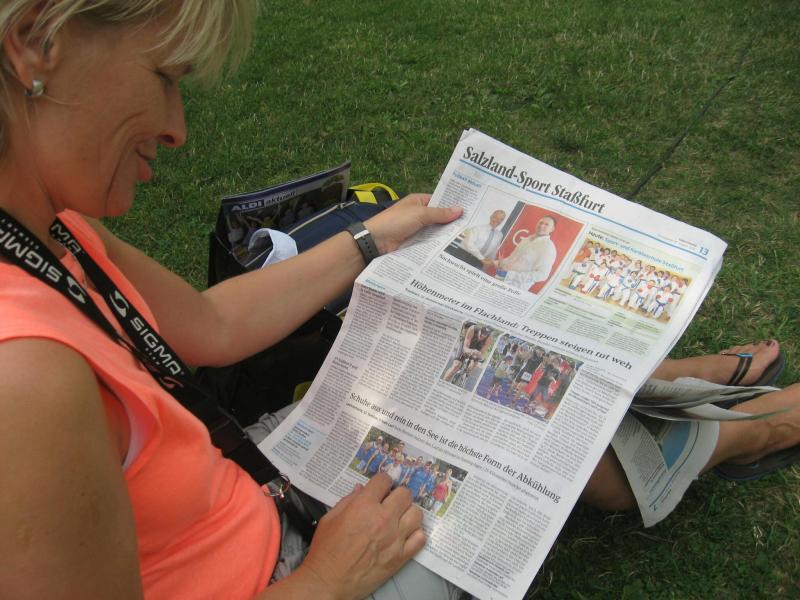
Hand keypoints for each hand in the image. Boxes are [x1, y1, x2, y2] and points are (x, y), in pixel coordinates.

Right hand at [297, 473, 425, 599]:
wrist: (328, 582)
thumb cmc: (326, 553)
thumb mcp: (329, 519)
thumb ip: (347, 500)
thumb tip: (360, 490)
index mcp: (363, 507)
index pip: (384, 480)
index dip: (382, 481)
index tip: (381, 485)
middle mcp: (382, 519)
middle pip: (405, 494)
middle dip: (397, 494)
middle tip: (390, 501)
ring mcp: (394, 539)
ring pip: (417, 513)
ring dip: (408, 512)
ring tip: (399, 517)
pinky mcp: (400, 557)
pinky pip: (420, 538)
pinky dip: (415, 534)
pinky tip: (405, 534)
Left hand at [364, 194, 461, 254]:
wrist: (376, 241)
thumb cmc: (396, 221)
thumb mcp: (420, 214)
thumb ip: (440, 213)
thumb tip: (460, 210)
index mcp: (418, 201)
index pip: (439, 201)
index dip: (452, 204)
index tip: (470, 210)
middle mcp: (418, 214)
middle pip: (438, 217)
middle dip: (452, 221)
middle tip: (473, 226)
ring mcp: (417, 229)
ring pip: (435, 231)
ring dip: (446, 235)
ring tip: (467, 238)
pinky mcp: (415, 242)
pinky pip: (429, 242)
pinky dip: (438, 244)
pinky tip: (453, 248)